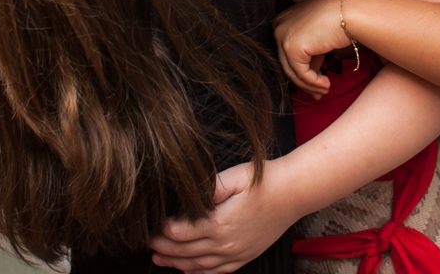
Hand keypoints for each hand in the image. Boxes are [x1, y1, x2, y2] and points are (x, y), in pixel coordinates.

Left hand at [149, 162, 299, 272]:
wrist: (294, 192)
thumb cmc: (264, 180)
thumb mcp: (234, 176)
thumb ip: (207, 188)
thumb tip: (186, 194)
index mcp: (219, 223)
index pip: (178, 233)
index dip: (160, 230)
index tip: (149, 223)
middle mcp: (225, 243)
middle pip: (183, 252)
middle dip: (161, 248)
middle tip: (146, 242)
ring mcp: (236, 253)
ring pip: (197, 265)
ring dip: (175, 263)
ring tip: (157, 259)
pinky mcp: (244, 256)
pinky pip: (216, 271)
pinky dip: (198, 273)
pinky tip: (187, 270)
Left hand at [273, 0, 355, 96]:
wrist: (350, 12)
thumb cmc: (338, 21)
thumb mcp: (317, 40)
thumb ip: (309, 57)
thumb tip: (309, 82)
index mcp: (282, 20)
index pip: (287, 52)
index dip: (301, 70)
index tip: (315, 83)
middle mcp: (278, 26)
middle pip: (287, 62)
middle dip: (304, 82)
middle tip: (319, 93)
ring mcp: (282, 36)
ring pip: (292, 71)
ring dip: (310, 85)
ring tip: (324, 91)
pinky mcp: (292, 47)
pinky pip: (302, 74)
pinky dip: (314, 82)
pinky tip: (326, 84)